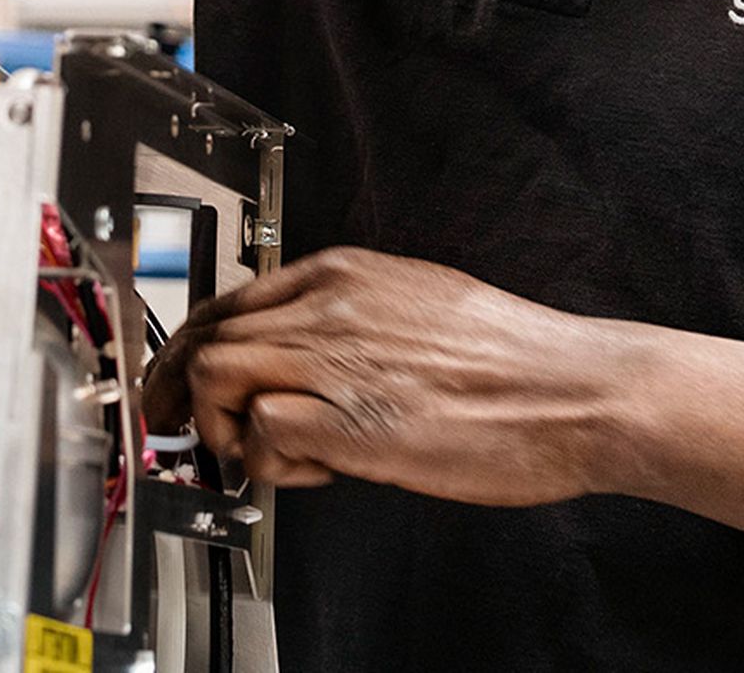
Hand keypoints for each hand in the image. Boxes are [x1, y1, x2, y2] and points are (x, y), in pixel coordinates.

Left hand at [147, 247, 624, 504]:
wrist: (570, 388)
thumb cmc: (511, 357)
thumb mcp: (417, 301)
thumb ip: (352, 316)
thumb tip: (309, 349)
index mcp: (344, 273)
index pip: (230, 299)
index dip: (189, 347)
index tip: (173, 381)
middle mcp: (328, 306)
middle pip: (208, 336)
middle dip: (183, 392)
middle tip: (185, 432)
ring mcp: (335, 360)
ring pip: (218, 376)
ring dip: (226, 427)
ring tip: (266, 454)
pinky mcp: (349, 422)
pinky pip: (264, 435)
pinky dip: (271, 463)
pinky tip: (316, 470)